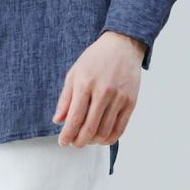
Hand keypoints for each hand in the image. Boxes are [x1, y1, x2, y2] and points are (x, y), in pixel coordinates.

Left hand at [52, 30, 145, 147]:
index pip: (75, 118)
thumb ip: (65, 99)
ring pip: (105, 131)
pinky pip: (120, 129)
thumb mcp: (74, 73)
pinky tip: (101, 138)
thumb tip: (58, 120)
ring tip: (87, 139)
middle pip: (89, 128)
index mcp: (85, 84)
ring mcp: (119, 98)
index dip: (67, 134)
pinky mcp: (131, 102)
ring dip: (93, 141)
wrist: (122, 46)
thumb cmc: (95, 59)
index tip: (63, 141)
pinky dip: (109, 138)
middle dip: (79, 141)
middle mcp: (103, 92)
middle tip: (74, 143)